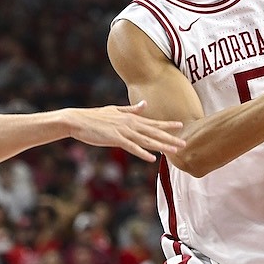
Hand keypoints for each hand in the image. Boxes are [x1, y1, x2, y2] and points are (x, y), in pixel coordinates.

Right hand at [68, 102, 185, 161]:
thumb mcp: (115, 110)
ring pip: (147, 140)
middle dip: (170, 139)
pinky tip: (152, 159)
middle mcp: (130, 124)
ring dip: (162, 146)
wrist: (77, 120)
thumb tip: (145, 104)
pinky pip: (132, 147)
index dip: (167, 125)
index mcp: (130, 118)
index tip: (181, 126)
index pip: (153, 123)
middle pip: (154, 132)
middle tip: (185, 144)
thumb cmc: (95, 117)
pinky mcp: (115, 138)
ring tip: (174, 151)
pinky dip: (142, 153)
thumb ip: (131, 109)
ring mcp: (123, 131)